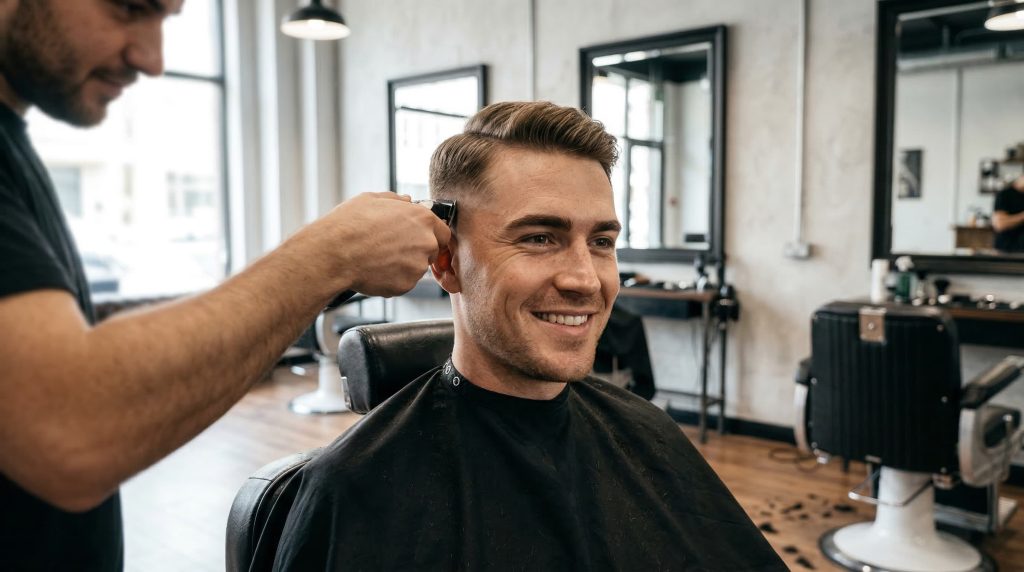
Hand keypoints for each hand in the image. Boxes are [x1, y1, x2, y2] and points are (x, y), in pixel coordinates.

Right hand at [293, 193, 450, 297]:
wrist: (334, 253)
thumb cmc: (349, 225)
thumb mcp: (371, 200)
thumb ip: (395, 201)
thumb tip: (406, 201)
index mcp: (422, 218)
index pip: (443, 231)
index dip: (431, 235)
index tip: (419, 238)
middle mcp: (425, 242)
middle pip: (431, 250)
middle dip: (416, 251)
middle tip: (391, 249)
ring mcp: (417, 266)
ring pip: (415, 268)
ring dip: (402, 265)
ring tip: (376, 258)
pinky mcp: (406, 285)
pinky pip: (403, 283)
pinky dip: (391, 279)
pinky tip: (373, 270)